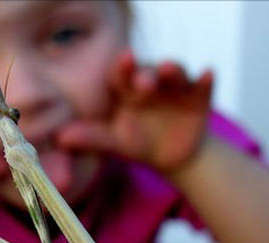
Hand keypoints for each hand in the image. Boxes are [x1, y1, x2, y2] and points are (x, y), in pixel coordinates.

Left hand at [57, 50, 213, 172]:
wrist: (169, 156)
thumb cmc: (137, 142)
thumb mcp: (113, 142)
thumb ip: (90, 137)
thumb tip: (60, 139)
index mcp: (127, 89)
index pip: (122, 73)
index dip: (122, 67)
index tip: (122, 60)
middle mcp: (151, 83)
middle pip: (148, 71)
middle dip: (146, 74)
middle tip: (143, 82)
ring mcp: (175, 88)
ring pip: (175, 72)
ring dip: (173, 69)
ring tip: (170, 69)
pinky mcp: (199, 97)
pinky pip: (203, 85)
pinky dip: (206, 79)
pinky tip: (207, 73)